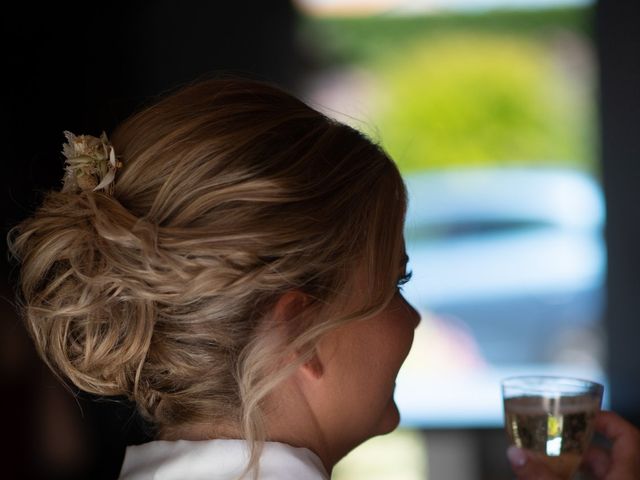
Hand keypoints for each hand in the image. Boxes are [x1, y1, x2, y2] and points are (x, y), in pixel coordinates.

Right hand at [506, 410, 639, 479]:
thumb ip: (539, 475)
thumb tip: (515, 454)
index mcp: (628, 477)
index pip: (628, 435)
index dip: (607, 420)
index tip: (585, 414)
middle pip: (613, 455)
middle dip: (583, 444)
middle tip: (560, 438)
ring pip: (607, 473)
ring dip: (581, 465)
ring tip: (555, 461)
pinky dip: (581, 479)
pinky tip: (560, 478)